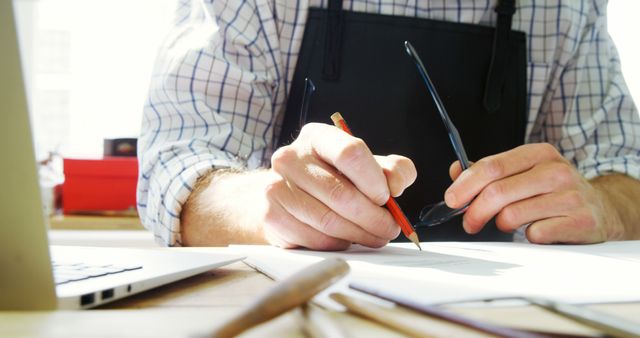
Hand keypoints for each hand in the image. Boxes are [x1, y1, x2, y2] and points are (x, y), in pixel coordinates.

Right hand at [263, 123, 415, 249]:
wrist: (284, 195)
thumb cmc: (330, 179)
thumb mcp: (365, 167)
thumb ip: (392, 170)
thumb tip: (397, 183)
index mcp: (317, 137)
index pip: (350, 153)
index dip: (374, 180)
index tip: (386, 197)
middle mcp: (291, 157)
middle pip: (341, 194)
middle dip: (373, 218)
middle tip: (389, 228)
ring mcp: (276, 186)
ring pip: (329, 221)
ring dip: (359, 235)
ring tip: (374, 237)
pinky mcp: (271, 215)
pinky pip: (314, 238)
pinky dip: (337, 244)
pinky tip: (345, 239)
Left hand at [445, 143, 621, 243]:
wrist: (602, 209)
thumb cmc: (555, 191)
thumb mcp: (524, 173)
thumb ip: (490, 172)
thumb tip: (456, 170)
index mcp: (538, 154)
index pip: (492, 166)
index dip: (465, 185)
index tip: (452, 200)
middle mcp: (555, 171)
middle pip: (497, 192)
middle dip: (474, 211)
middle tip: (469, 223)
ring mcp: (570, 196)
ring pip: (512, 215)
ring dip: (501, 224)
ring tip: (508, 223)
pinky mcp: (579, 221)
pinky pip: (535, 234)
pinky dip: (527, 236)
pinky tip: (535, 230)